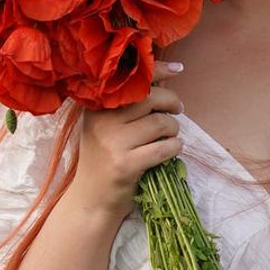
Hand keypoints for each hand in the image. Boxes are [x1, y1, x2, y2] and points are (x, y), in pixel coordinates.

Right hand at [66, 58, 185, 220]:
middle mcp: (101, 121)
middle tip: (178, 109)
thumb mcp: (106, 127)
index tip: (178, 69)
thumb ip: (128, 105)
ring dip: (174, 129)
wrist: (90, 200)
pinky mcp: (125, 165)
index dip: (157, 70)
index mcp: (96, 107)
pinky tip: (172, 150)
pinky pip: (164, 148)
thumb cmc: (104, 159)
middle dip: (172, 102)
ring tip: (171, 135)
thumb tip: (163, 78)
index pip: (130, 79)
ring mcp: (113, 143)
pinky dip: (175, 148)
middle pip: (150, 97)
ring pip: (160, 123)